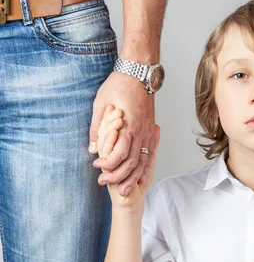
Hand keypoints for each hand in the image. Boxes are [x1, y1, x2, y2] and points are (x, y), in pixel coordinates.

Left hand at [89, 72, 155, 196]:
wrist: (139, 72)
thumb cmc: (118, 85)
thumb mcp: (100, 103)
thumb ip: (96, 128)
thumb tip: (93, 149)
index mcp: (128, 125)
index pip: (119, 153)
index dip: (108, 164)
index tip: (97, 166)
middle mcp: (141, 131)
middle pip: (132, 162)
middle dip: (118, 176)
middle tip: (103, 183)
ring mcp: (148, 132)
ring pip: (143, 162)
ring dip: (132, 178)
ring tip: (122, 189)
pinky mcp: (151, 131)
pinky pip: (150, 155)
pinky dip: (143, 169)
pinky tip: (137, 177)